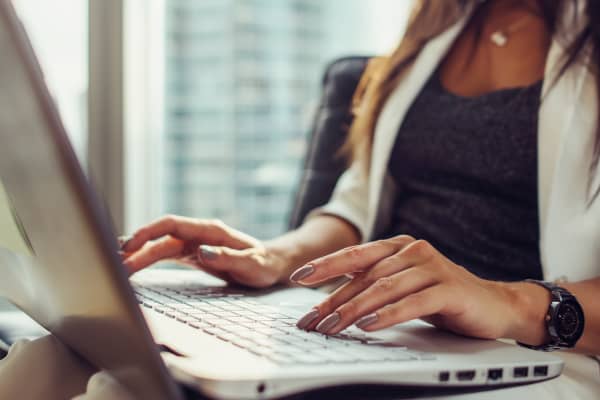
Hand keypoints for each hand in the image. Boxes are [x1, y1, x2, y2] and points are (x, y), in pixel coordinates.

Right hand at [120, 215, 287, 287]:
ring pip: (159, 246)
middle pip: (161, 237)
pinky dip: (148, 258)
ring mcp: (193, 244)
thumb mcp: (251, 264)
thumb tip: (202, 252)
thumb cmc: (263, 264)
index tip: (131, 244)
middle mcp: (198, 234)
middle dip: (137, 248)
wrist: (269, 264)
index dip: (150, 232)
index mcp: (210, 230)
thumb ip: (228, 257)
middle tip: (116, 264)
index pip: (173, 224)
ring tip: (116, 266)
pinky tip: (132, 263)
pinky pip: (165, 254)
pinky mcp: (192, 254)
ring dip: (139, 254)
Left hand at [291, 235, 535, 340]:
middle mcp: (413, 251)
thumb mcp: (402, 287)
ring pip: (384, 288)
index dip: (324, 265)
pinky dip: (387, 314)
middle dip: (333, 299)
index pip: (354, 255)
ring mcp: (432, 267)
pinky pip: (412, 302)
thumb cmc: (440, 296)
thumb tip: (329, 301)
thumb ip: (373, 285)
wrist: (493, 304)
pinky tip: (368, 325)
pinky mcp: (449, 289)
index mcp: (398, 246)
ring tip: (330, 326)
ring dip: (353, 310)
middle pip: (365, 275)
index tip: (297, 278)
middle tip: (311, 319)